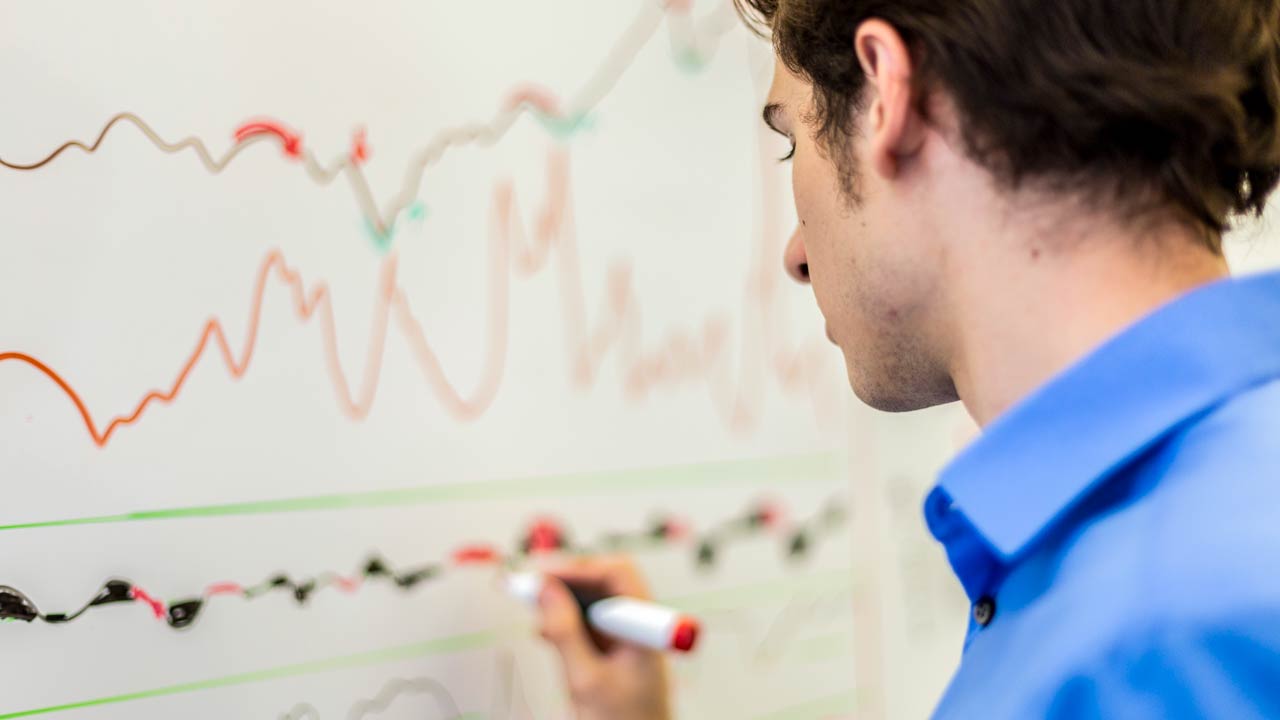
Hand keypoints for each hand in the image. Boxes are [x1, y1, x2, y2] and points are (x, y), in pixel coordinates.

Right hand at [535, 556, 673, 719]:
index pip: (616, 575)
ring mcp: (627, 637)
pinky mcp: (614, 649)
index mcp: (644, 628)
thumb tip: (546, 591)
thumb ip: (564, 631)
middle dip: (567, 580)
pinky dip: (564, 622)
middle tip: (532, 582)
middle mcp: (638, 626)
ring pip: (593, 601)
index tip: (544, 572)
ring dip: (562, 601)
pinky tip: (545, 629)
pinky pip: (588, 622)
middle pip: (604, 582)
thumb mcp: (585, 678)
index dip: (577, 567)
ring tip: (532, 604)